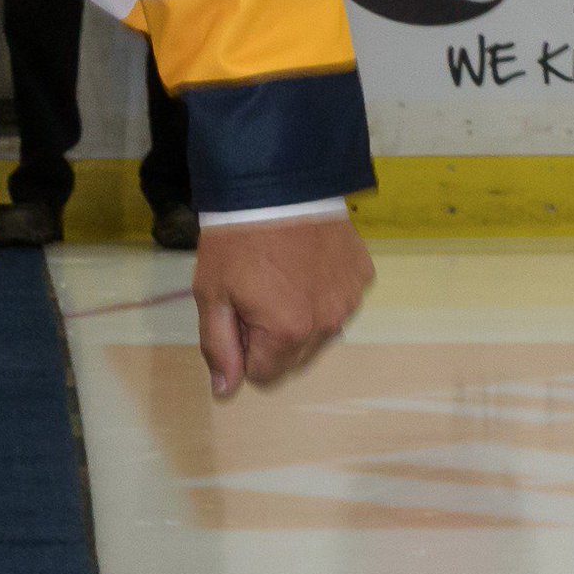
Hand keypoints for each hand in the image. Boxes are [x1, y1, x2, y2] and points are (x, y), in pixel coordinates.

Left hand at [193, 214, 372, 399]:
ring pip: (319, 331)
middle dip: (270, 336)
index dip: (242, 347)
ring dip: (299, 316)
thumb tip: (226, 391)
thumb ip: (218, 347)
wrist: (276, 183)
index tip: (236, 312)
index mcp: (288, 333)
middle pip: (293, 356)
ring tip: (280, 275)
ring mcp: (350, 299)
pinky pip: (339, 300)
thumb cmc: (236, 239)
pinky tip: (304, 263)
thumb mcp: (211, 293)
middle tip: (254, 292)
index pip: (263, 373)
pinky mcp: (362, 275)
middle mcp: (327, 324)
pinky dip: (322, 291)